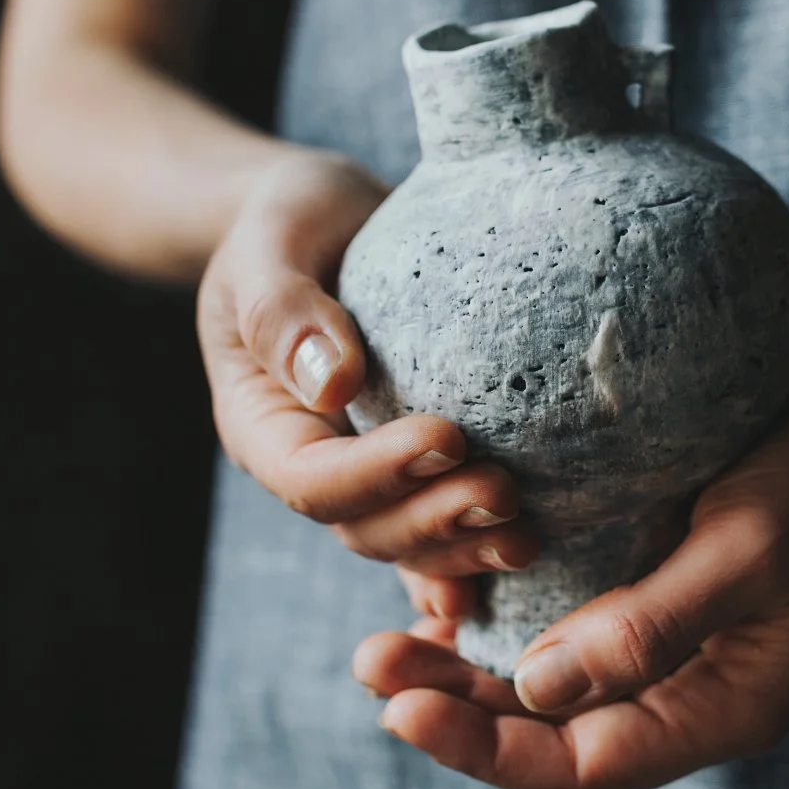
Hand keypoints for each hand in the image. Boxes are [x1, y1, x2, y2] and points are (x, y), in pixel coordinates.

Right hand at [198, 152, 537, 601]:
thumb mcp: (270, 239)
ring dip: (464, 548)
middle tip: (505, 495)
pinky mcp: (412, 466)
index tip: (446, 438)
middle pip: (364, 526)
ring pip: (406, 541)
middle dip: (434, 522)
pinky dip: (469, 559)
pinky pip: (438, 527)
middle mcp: (310, 463)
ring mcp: (363, 472)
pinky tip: (520, 570)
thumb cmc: (286, 218)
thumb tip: (332, 381)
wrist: (318, 219)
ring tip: (526, 536)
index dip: (377, 473)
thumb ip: (282, 308)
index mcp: (262, 424)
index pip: (311, 478)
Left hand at [352, 374, 788, 788]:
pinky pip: (564, 631)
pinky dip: (503, 623)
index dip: (486, 749)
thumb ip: (652, 624)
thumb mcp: (751, 545)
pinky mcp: (653, 597)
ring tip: (383, 644)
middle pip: (553, 734)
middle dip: (457, 712)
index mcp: (721, 710)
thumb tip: (538, 688)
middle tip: (367, 664)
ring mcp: (670, 650)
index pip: (583, 764)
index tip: (398, 710)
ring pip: (550, 689)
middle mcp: (687, 695)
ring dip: (467, 673)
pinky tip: (447, 597)